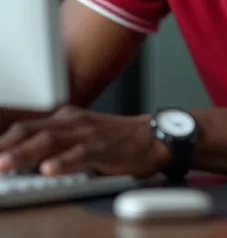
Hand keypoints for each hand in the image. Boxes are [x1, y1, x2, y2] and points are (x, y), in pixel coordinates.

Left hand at [0, 106, 169, 176]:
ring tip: (5, 165)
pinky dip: (63, 162)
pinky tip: (49, 170)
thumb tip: (20, 157)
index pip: (26, 126)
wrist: (149, 136)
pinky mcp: (102, 148)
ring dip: (24, 154)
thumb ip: (53, 142)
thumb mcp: (79, 134)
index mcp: (64, 118)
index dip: (4, 138)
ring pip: (50, 141)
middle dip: (6, 145)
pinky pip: (80, 154)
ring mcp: (87, 134)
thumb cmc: (113, 139)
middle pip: (32, 131)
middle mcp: (72, 122)